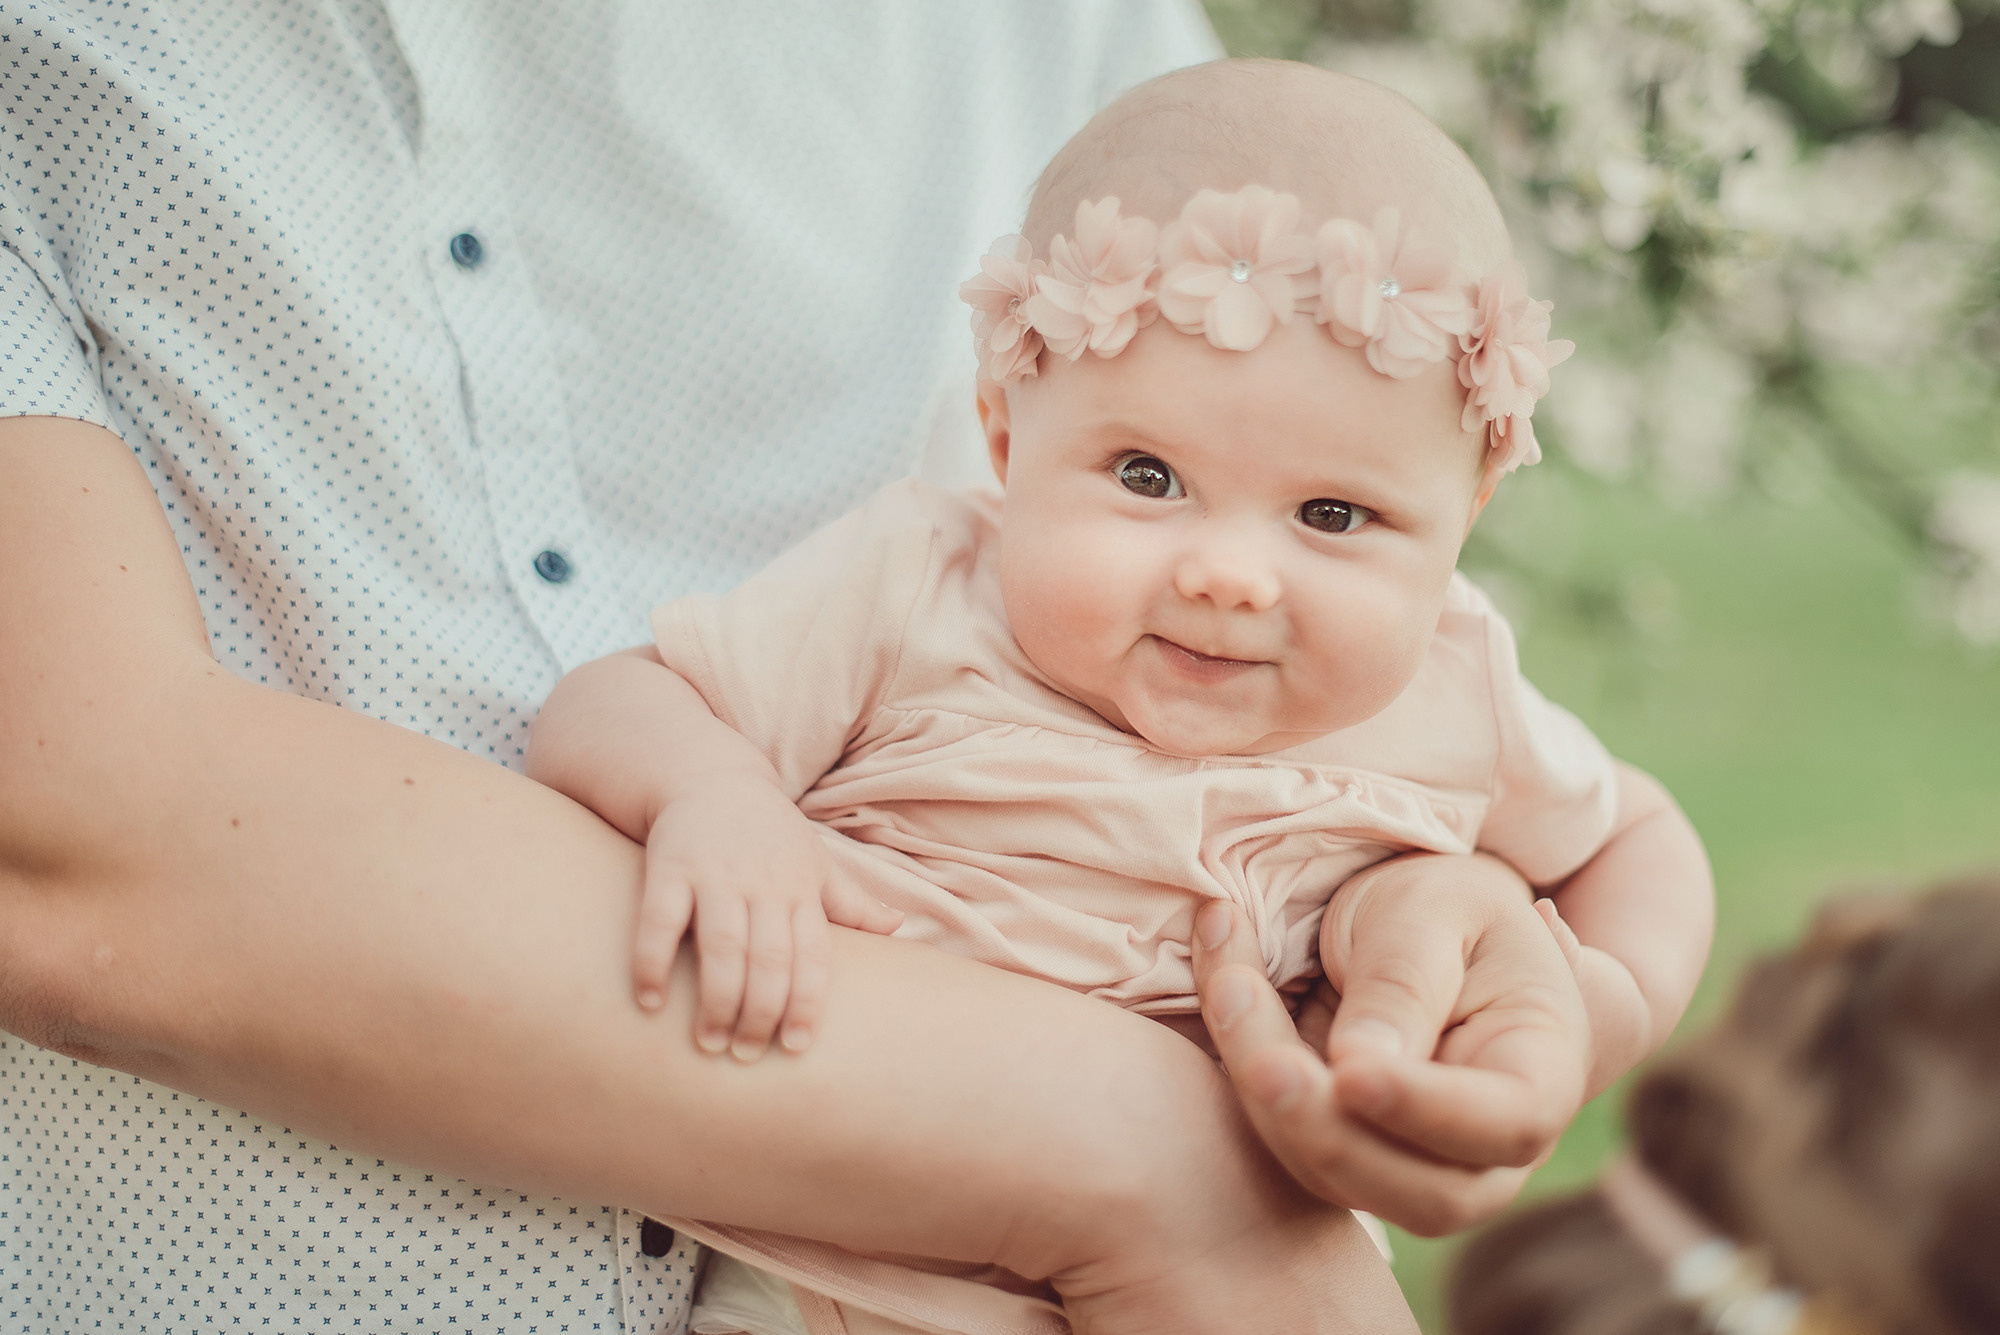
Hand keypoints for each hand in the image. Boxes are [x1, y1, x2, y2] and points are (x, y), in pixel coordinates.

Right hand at [637, 777, 900, 1059]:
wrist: (711, 777)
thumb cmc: (770, 834)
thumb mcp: (816, 862)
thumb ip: (852, 902)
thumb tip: (899, 928)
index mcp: (800, 889)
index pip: (812, 956)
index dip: (807, 1003)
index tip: (796, 1047)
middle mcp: (763, 884)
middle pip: (769, 958)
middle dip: (761, 1012)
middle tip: (745, 1054)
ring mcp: (716, 875)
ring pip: (722, 945)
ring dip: (717, 999)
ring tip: (709, 1043)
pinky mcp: (670, 867)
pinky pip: (659, 921)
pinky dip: (652, 962)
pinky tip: (649, 1001)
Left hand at [1192, 853, 1590, 1235]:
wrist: (1413, 925)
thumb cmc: (1441, 907)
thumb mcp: (1429, 914)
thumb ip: (1403, 986)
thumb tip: (1358, 1073)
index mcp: (1541, 1069)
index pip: (1508, 1122)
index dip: (1429, 1111)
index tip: (1352, 1073)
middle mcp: (1489, 1145)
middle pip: (1425, 1192)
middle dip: (1330, 1133)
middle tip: (1263, 1064)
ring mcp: (1416, 1165)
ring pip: (1339, 1180)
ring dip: (1267, 1100)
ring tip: (1229, 987)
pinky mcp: (1344, 1155)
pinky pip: (1287, 1146)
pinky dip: (1241, 1077)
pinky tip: (1223, 987)